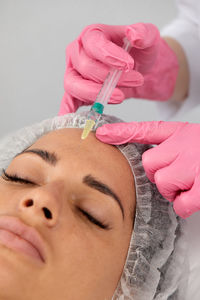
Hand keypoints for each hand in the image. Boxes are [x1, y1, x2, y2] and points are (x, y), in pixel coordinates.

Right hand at [59, 23, 177, 114]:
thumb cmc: (140, 53)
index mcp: (92, 35)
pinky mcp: (77, 92)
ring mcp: (75, 73)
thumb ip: (144, 33)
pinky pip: (68, 101)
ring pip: (74, 85)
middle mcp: (78, 53)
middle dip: (110, 77)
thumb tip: (134, 35)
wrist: (140, 70)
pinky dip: (68, 110)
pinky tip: (69, 120)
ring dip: (97, 94)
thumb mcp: (149, 38)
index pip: (94, 44)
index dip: (110, 56)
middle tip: (135, 80)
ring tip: (120, 97)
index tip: (129, 65)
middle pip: (85, 67)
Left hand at [96, 121, 199, 217]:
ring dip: (174, 189)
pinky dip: (186, 204)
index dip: (120, 132)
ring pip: (162, 183)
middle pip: (149, 164)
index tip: (100, 134)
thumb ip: (170, 145)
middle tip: (179, 172)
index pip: (144, 129)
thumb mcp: (191, 138)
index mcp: (181, 132)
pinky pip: (179, 203)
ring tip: (192, 182)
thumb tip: (149, 161)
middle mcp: (184, 145)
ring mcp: (193, 165)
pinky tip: (198, 194)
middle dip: (159, 173)